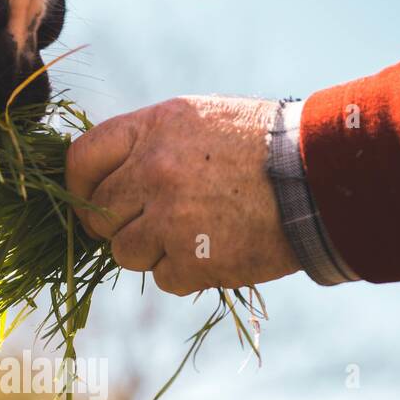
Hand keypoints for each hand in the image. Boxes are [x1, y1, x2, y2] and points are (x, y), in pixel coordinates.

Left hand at [65, 95, 298, 295]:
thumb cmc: (258, 146)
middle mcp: (153, 171)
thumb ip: (147, 144)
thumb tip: (104, 177)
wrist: (319, 176)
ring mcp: (171, 218)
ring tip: (189, 234)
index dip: (80, 188)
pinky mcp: (193, 260)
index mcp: (152, 129)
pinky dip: (183, 272)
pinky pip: (162, 278)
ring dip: (150, 251)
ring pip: (124, 252)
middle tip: (149, 224)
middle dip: (117, 225)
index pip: (81, 160)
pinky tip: (214, 249)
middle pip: (99, 215)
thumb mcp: (197, 121)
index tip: (93, 201)